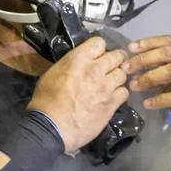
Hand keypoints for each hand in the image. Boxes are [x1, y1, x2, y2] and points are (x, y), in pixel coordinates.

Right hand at [28, 36, 129, 152]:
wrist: (52, 127)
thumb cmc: (45, 101)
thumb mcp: (52, 74)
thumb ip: (70, 65)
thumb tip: (77, 65)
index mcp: (78, 59)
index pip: (99, 42)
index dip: (99, 49)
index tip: (97, 56)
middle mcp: (95, 69)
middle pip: (117, 56)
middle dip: (115, 60)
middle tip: (111, 67)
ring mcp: (106, 87)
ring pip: (123, 74)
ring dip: (118, 77)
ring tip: (112, 83)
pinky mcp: (112, 103)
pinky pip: (124, 92)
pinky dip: (120, 94)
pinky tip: (113, 98)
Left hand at [123, 35, 170, 144]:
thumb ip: (160, 76)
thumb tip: (135, 69)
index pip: (170, 41)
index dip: (150, 42)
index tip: (130, 48)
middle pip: (170, 53)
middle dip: (146, 58)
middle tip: (127, 68)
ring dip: (151, 77)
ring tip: (134, 86)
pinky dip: (160, 99)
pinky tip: (147, 104)